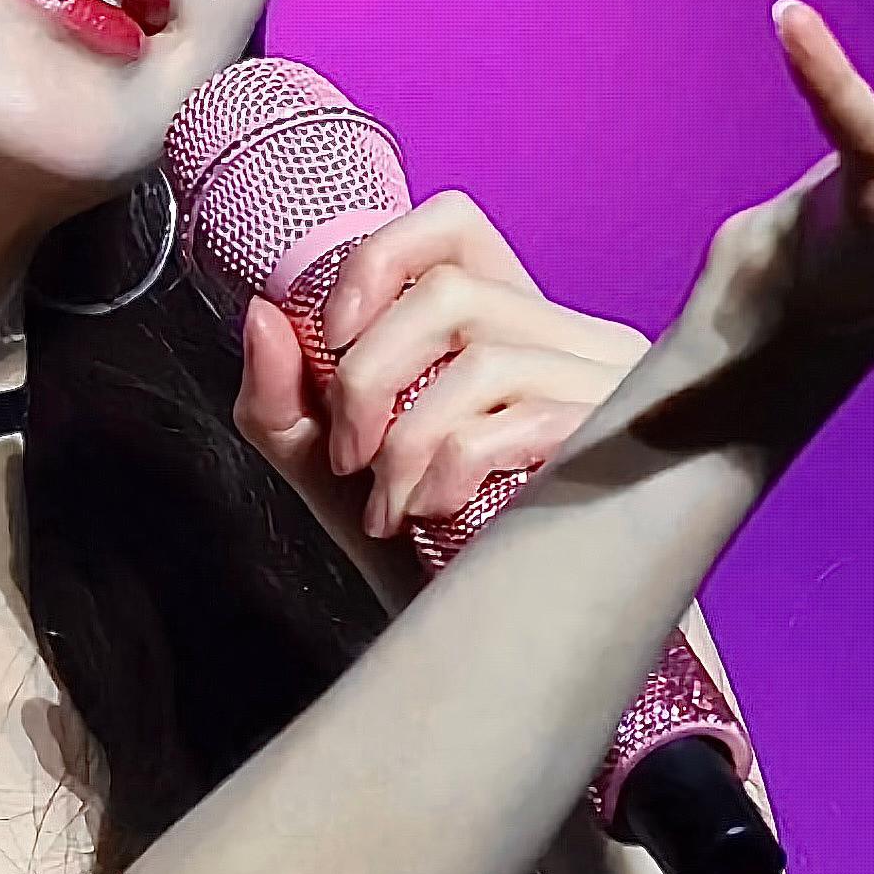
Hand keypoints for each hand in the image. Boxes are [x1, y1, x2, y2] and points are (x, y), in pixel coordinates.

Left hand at [230, 189, 644, 611]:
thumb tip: (262, 314)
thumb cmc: (434, 551)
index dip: (378, 262)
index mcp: (504, 320)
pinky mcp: (611, 438)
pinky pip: (512, 422)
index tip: (331, 340)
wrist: (516, 647)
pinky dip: (447, 471)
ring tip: (390, 505)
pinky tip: (434, 514)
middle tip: (349, 458)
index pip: (451, 225)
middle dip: (367, 378)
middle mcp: (564, 334)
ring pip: (479, 357)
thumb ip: (287, 401)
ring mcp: (601, 381)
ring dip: (405, 442)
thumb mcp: (338, 471)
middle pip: (449, 292)